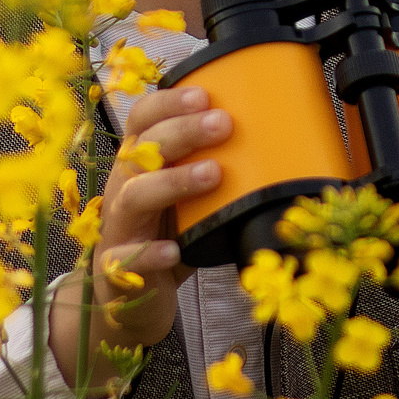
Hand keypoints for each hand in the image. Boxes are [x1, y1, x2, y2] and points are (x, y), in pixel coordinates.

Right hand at [48, 85, 229, 385]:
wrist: (128, 303)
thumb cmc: (166, 239)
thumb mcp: (190, 200)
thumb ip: (218, 174)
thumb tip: (281, 148)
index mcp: (139, 166)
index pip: (143, 120)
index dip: (168, 103)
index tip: (205, 94)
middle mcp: (123, 190)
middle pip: (142, 150)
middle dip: (182, 132)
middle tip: (223, 124)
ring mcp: (117, 230)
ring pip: (132, 197)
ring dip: (172, 182)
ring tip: (212, 174)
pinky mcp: (116, 272)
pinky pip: (125, 259)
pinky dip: (148, 253)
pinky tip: (172, 249)